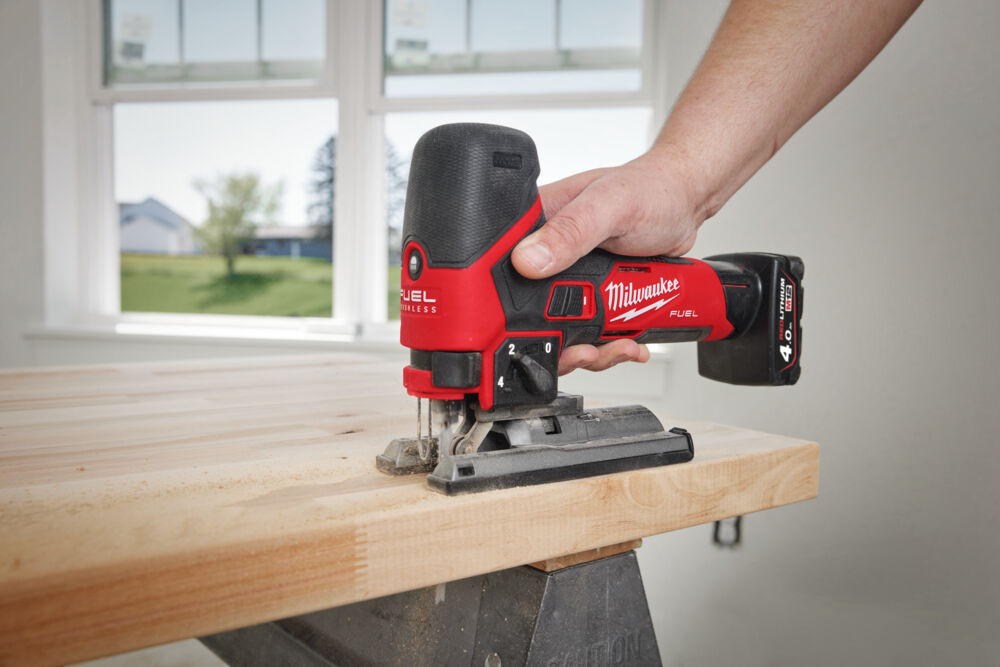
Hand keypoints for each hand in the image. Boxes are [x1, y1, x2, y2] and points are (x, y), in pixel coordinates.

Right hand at [512, 151, 701, 374]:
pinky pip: (590, 329)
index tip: (538, 326)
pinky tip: (627, 341)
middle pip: (531, 313)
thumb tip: (527, 260)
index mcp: (536, 226)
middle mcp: (547, 254)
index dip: (511, 307)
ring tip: (615, 346)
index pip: (504, 272)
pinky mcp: (593, 294)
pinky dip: (609, 345)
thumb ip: (570, 232)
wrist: (685, 205)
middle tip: (584, 348)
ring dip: (589, 350)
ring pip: (562, 329)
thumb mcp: (608, 207)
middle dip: (558, 341)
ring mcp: (571, 278)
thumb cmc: (650, 191)